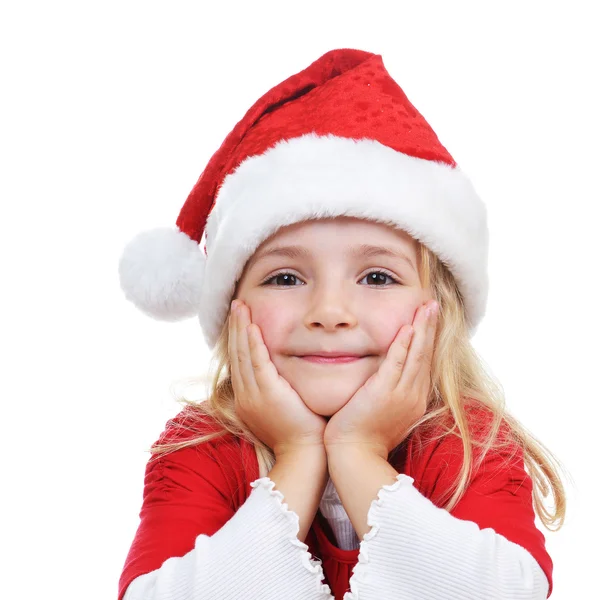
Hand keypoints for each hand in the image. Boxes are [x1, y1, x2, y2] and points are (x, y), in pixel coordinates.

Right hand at [229, 299, 327, 456]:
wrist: (305, 455)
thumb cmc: (303, 432)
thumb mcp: (285, 407)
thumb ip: (281, 387)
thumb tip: (287, 372)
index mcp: (248, 399)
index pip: (239, 361)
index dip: (238, 338)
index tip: (240, 319)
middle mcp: (245, 395)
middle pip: (236, 354)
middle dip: (235, 327)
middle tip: (236, 304)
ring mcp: (254, 395)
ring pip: (243, 354)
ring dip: (241, 328)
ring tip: (240, 306)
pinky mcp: (268, 393)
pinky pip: (257, 363)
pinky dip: (253, 344)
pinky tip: (251, 327)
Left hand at [323, 300, 438, 458]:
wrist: (354, 456)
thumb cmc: (363, 436)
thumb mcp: (384, 413)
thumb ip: (390, 394)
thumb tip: (387, 380)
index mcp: (413, 400)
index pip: (424, 363)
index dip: (427, 339)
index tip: (428, 319)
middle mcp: (412, 396)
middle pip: (425, 355)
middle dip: (430, 327)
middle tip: (433, 304)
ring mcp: (400, 394)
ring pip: (416, 355)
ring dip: (422, 329)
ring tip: (427, 307)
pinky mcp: (383, 394)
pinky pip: (396, 365)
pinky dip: (403, 346)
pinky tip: (408, 328)